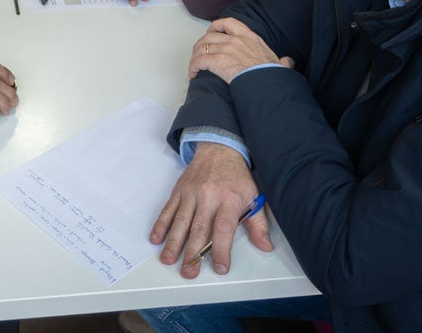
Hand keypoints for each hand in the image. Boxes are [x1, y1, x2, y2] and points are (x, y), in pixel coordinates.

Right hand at [149, 143, 272, 277]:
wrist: (218, 149)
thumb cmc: (236, 177)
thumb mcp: (253, 197)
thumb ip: (258, 224)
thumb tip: (266, 246)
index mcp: (229, 200)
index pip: (223, 228)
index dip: (221, 249)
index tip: (219, 267)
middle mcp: (208, 197)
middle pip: (199, 228)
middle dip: (193, 253)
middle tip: (189, 272)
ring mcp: (191, 194)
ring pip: (181, 221)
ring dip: (173, 242)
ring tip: (168, 260)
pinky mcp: (179, 191)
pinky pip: (168, 210)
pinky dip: (161, 225)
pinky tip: (156, 239)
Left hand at [189, 17, 293, 83]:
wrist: (265, 82)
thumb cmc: (271, 74)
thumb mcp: (279, 64)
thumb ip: (282, 61)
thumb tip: (287, 62)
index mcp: (249, 37)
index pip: (228, 23)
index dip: (216, 26)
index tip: (211, 32)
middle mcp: (235, 40)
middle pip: (210, 36)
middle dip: (201, 44)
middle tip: (199, 54)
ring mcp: (225, 49)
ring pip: (202, 48)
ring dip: (195, 57)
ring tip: (195, 66)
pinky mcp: (217, 61)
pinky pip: (199, 61)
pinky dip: (193, 67)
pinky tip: (193, 75)